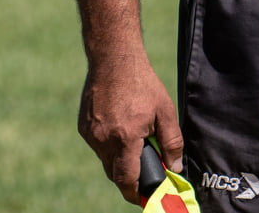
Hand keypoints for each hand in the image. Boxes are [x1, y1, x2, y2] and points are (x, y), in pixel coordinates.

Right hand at [78, 53, 180, 204]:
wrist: (114, 60)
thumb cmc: (143, 84)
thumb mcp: (165, 111)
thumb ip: (172, 142)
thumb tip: (175, 167)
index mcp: (125, 137)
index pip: (126, 179)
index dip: (134, 192)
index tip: (142, 198)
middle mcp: (103, 139)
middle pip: (114, 172)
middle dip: (129, 177)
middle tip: (145, 171)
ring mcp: (90, 134)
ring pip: (105, 159)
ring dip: (119, 159)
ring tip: (135, 141)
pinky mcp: (83, 127)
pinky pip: (97, 145)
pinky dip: (110, 145)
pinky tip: (121, 129)